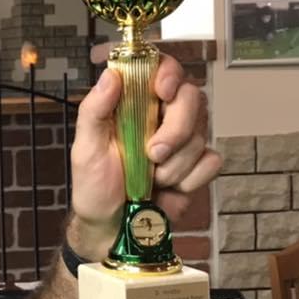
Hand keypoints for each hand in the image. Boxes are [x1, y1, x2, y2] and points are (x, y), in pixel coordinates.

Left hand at [68, 54, 222, 257]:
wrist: (112, 228)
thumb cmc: (95, 185)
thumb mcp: (86, 148)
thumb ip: (95, 111)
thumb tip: (111, 74)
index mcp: (134, 104)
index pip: (161, 69)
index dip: (168, 72)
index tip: (161, 91)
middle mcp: (162, 115)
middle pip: (191, 97)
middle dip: (176, 128)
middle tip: (153, 154)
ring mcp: (183, 140)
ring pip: (202, 132)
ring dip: (176, 162)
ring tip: (151, 179)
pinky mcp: (197, 165)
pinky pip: (212, 161)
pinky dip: (191, 178)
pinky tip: (170, 188)